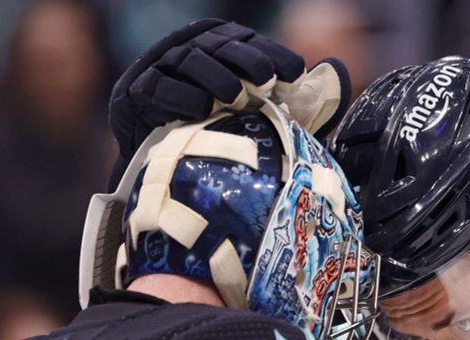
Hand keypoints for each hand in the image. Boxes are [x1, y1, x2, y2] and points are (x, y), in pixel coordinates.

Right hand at [108, 20, 349, 185]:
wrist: (162, 167)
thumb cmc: (219, 136)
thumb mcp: (262, 115)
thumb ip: (299, 97)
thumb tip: (337, 72)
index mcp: (216, 45)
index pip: (245, 41)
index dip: (271, 53)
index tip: (296, 73)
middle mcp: (185, 49)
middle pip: (217, 47)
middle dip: (245, 61)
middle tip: (268, 81)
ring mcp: (156, 69)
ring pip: (187, 62)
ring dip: (213, 76)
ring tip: (235, 97)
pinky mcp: (132, 95)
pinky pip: (156, 88)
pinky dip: (178, 97)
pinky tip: (199, 110)